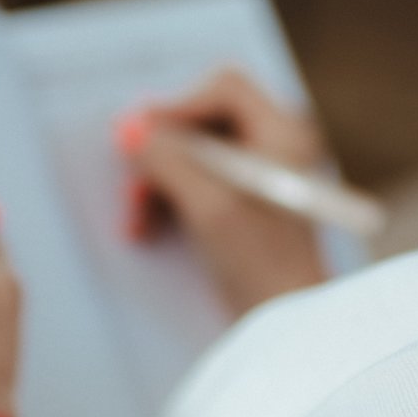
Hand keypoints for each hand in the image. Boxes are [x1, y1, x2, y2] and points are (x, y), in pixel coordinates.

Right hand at [117, 68, 332, 316]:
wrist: (287, 327)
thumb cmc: (262, 265)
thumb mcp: (209, 206)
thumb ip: (168, 160)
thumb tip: (130, 129)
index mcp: (283, 133)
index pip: (223, 89)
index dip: (178, 106)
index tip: (142, 136)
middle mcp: (275, 145)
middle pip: (203, 119)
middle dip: (162, 150)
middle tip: (133, 182)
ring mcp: (258, 175)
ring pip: (192, 152)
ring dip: (156, 179)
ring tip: (135, 216)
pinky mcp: (241, 205)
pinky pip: (193, 182)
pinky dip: (166, 198)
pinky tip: (145, 228)